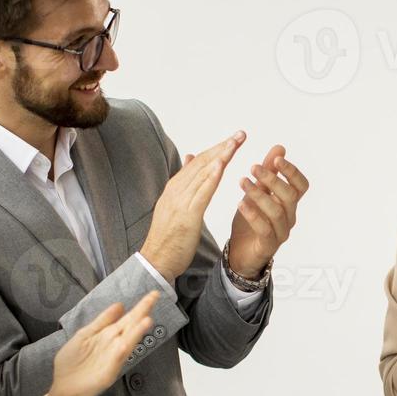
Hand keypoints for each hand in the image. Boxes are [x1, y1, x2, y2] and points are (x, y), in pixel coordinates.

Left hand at [38, 291, 160, 395]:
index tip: (152, 294)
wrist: (64, 387)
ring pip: (128, 338)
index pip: (127, 317)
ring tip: (148, 316)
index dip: (139, 306)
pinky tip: (132, 336)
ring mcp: (113, 355)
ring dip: (138, 328)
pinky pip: (120, 353)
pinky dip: (127, 344)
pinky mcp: (110, 368)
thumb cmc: (72, 362)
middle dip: (142, 311)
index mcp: (108, 334)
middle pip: (131, 324)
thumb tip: (120, 304)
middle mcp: (114, 343)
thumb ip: (102, 321)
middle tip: (156, 295)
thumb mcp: (84, 335)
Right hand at [140, 132, 245, 281]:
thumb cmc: (168, 237)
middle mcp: (176, 190)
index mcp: (175, 188)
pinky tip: (222, 166)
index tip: (234, 139)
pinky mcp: (186, 216)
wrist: (155, 261)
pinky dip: (211, 177)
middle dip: (222, 147)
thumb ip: (184, 184)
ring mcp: (180, 202)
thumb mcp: (175, 206)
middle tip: (241, 134)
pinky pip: (201, 193)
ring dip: (220, 156)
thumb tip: (190, 158)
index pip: (198, 163)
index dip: (216, 149)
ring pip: (202, 174)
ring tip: (235, 143)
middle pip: (202, 163)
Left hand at [227, 144, 308, 277]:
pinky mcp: (268, 245)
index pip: (301, 186)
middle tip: (253, 167)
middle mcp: (289, 217)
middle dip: (273, 179)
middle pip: (290, 196)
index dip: (292, 171)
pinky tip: (240, 203)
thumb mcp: (258, 192)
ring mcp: (280, 232)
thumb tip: (280, 148)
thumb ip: (269, 172)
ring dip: (259, 194)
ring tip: (242, 181)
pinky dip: (253, 214)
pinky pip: (264, 229)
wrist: (239, 253)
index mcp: (289, 203)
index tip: (277, 158)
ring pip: (276, 211)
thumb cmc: (251, 221)